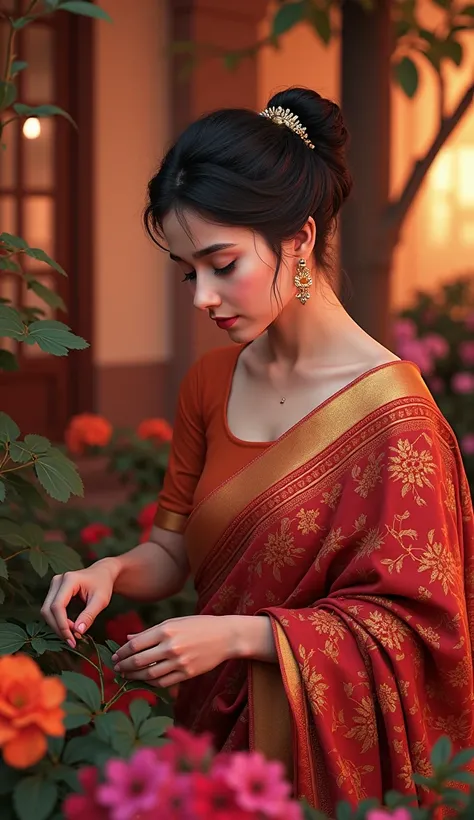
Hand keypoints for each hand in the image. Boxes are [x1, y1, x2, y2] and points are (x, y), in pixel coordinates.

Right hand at [41, 558, 119, 646]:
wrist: (102, 573)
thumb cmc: (103, 584)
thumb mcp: (101, 600)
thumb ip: (89, 615)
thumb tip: (77, 631)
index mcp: (69, 580)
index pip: (57, 606)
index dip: (62, 625)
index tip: (71, 639)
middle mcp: (58, 580)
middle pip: (48, 610)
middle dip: (58, 628)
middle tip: (72, 640)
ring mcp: (54, 585)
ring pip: (46, 611)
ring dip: (57, 626)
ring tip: (72, 635)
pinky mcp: (54, 591)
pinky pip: (50, 609)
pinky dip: (57, 621)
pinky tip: (69, 628)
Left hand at [111, 615, 239, 688]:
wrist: (225, 636)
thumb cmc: (198, 626)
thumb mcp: (174, 622)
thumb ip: (150, 632)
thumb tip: (128, 639)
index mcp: (166, 630)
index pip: (135, 645)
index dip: (121, 652)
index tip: (114, 656)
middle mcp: (171, 646)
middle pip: (139, 661)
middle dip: (124, 666)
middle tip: (116, 669)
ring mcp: (179, 662)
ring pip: (149, 674)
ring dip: (134, 677)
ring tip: (127, 676)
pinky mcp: (187, 674)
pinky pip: (163, 682)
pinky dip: (151, 683)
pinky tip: (145, 680)